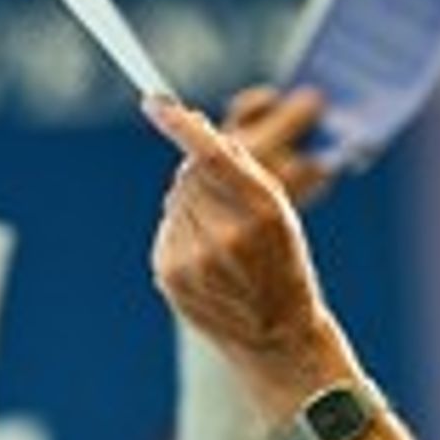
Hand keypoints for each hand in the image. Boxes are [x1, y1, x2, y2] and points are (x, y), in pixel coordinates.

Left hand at [146, 97, 350, 401]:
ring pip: (176, 200)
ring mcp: (193, 259)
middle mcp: (225, 236)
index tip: (155, 102)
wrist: (276, 337)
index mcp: (261, 213)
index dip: (180, 125)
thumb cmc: (284, 266)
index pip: (209, 157)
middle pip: (189, 174)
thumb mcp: (280, 213)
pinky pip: (168, 227)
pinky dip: (183, 229)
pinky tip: (206, 253)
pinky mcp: (169, 275)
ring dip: (194, 203)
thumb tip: (193, 130)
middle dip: (201, 171)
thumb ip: (242, 170)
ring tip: (223, 237)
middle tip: (226, 198)